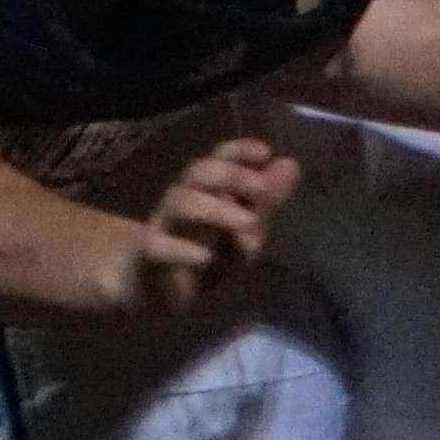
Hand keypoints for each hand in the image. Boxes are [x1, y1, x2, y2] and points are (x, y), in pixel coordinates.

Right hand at [119, 137, 298, 311]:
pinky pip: (158, 246)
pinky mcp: (149, 254)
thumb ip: (266, 201)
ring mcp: (164, 224)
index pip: (219, 158)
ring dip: (216, 209)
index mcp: (207, 189)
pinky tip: (205, 257)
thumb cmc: (207, 252)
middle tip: (262, 188)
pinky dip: (181, 250)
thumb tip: (290, 164)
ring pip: (181, 203)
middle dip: (231, 175)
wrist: (158, 289)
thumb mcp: (244, 229)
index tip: (265, 152)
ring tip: (248, 222)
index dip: (239, 150)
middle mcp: (183, 198)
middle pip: (198, 173)